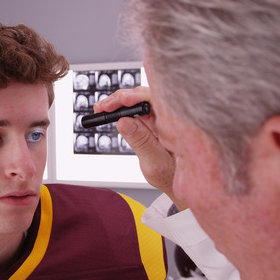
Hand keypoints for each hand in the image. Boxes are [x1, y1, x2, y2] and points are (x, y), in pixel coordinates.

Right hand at [94, 87, 186, 209]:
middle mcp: (168, 117)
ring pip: (139, 100)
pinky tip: (111, 112)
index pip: (154, 100)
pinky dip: (122, 109)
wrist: (177, 183)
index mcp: (174, 123)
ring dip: (120, 103)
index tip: (119, 101)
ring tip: (103, 109)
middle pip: (144, 96)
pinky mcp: (152, 121)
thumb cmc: (173, 174)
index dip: (135, 96)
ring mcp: (160, 118)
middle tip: (103, 107)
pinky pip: (137, 109)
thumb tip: (124, 122)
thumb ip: (141, 142)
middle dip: (121, 98)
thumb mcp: (156, 162)